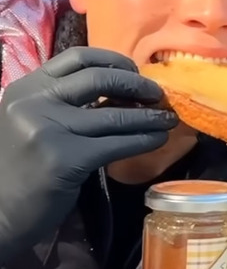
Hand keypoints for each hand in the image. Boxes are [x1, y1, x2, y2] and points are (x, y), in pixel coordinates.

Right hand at [0, 47, 177, 262]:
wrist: (0, 211)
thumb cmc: (26, 164)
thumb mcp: (37, 119)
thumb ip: (68, 100)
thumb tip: (128, 89)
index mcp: (27, 87)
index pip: (78, 57)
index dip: (114, 61)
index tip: (136, 71)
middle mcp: (34, 102)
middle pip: (100, 79)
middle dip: (138, 85)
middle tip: (158, 95)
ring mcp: (48, 130)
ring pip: (115, 116)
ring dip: (150, 117)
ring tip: (169, 119)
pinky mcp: (65, 159)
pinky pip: (117, 144)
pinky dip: (144, 140)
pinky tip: (158, 140)